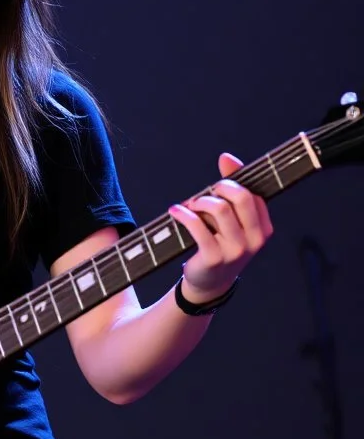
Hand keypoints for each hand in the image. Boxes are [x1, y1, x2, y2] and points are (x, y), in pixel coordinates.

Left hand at [169, 153, 273, 304]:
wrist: (209, 281)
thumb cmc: (221, 242)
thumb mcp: (231, 217)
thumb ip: (232, 187)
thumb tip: (226, 157)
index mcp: (263, 227)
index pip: (253, 193)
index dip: (234, 181)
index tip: (218, 182)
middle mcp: (255, 239)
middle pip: (241, 196)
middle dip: (220, 187)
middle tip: (206, 193)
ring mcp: (236, 250)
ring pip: (219, 209)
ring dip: (199, 202)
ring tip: (190, 206)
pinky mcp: (214, 258)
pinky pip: (197, 226)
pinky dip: (183, 214)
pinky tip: (175, 212)